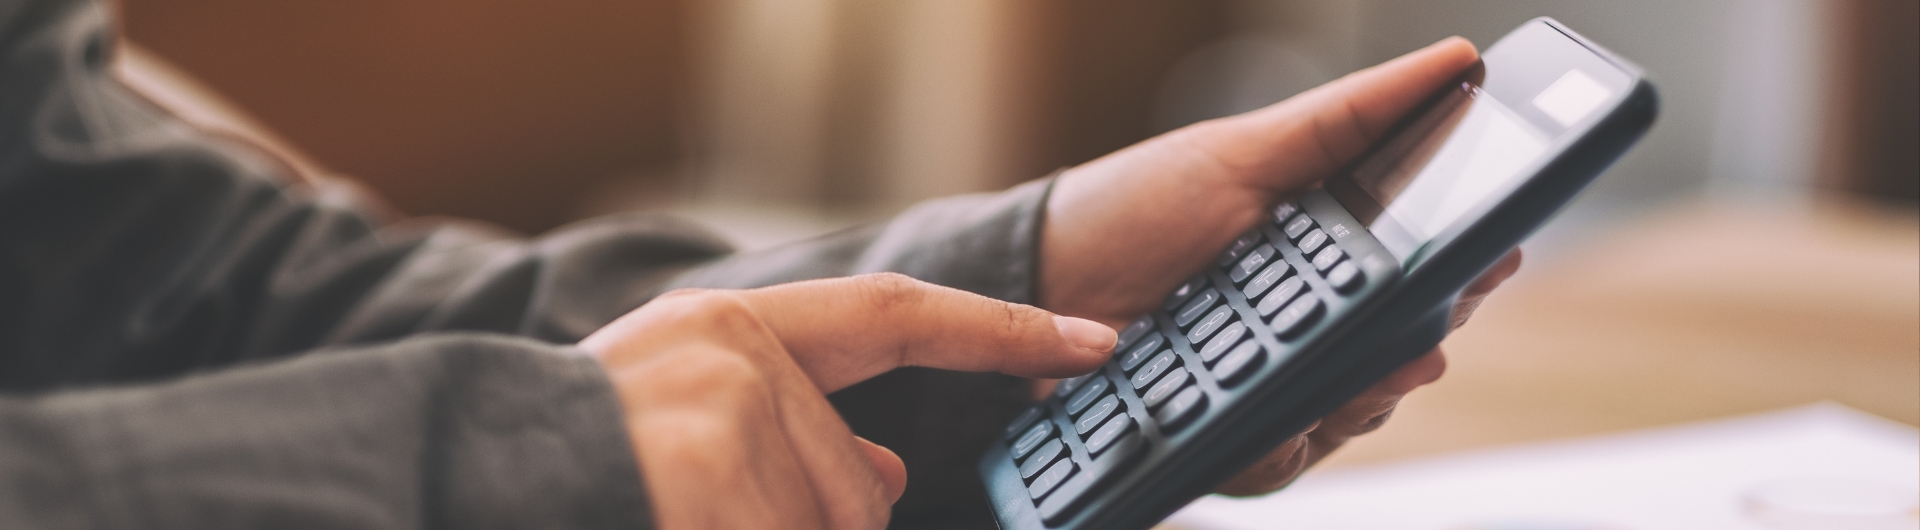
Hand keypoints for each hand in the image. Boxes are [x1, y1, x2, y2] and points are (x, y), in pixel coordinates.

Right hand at [579, 273, 1117, 529]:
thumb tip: (893, 472)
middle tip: (698, 513)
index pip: (897, 316)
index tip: (1096, 347)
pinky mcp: (712, 483)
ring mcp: (727, 421)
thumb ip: (788, 429)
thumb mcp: (679, 417)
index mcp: (730, 329)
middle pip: (859, 491)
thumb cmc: (572, 467)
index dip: (1002, 334)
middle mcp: (737, 357)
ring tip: (670, 515)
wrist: (450, 480)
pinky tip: (673, 521)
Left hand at [1037, 37, 1519, 494]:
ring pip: (1350, 413)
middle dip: (1424, 342)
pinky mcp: (1226, 436)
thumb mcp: (1244, 152)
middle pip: (1396, 354)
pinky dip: (1290, 439)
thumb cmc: (1133, 209)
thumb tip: (1455, 62)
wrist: (1039, 277)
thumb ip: (1350, 117)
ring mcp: (1269, 388)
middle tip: (1437, 324)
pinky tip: (1293, 417)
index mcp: (1323, 264)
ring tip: (1386, 370)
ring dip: (1372, 397)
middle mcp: (1306, 333)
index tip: (1496, 258)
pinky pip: (1280, 455)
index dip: (1463, 275)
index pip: (1417, 280)